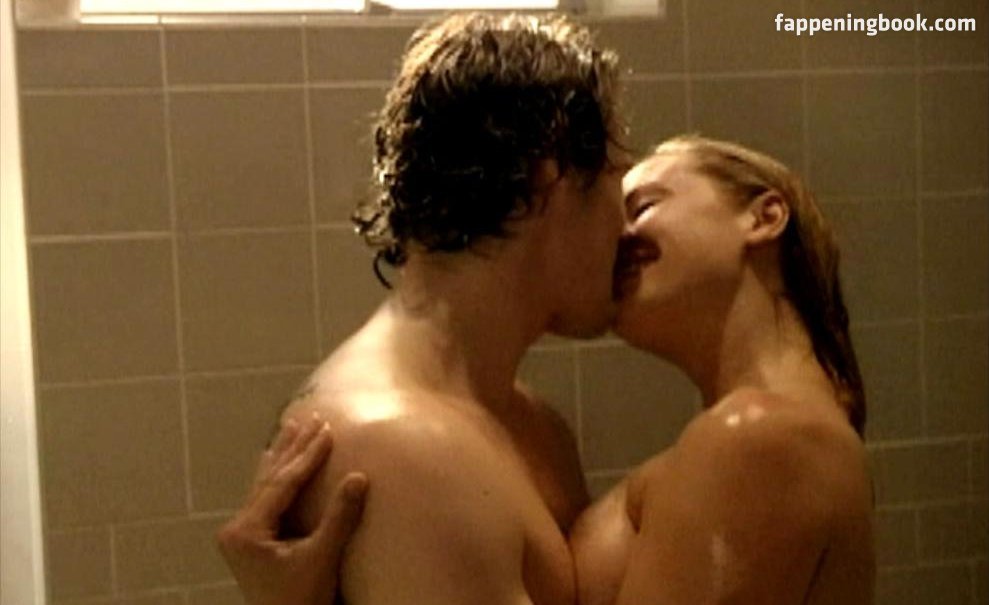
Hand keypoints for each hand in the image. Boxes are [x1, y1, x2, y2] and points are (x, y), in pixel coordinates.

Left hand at [217, 415, 367, 604]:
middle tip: (312, 418)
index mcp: (247, 531)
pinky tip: (273, 457)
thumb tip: (359, 477)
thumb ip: (338, 517)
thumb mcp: (322, 558)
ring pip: (264, 484)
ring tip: (293, 425)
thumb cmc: (302, 599)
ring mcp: (240, 534)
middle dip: (293, 447)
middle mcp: (237, 528)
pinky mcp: (249, 539)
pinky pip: (262, 496)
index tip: (327, 430)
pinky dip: (274, 474)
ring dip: (283, 455)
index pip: (282, 483)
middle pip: (270, 478)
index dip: (308, 455)